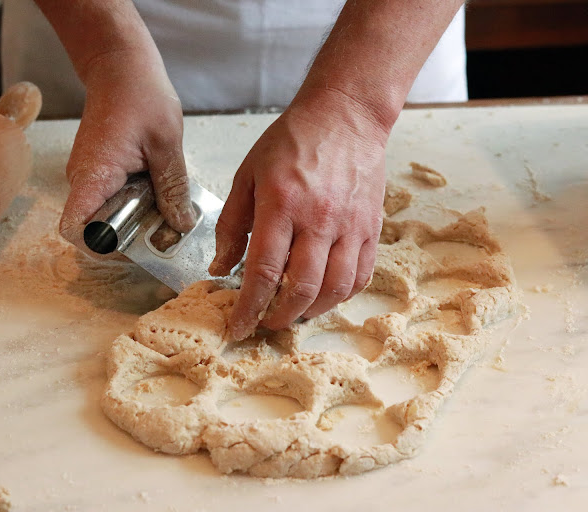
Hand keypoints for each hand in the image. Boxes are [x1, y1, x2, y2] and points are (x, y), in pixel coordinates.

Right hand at [59, 49, 194, 244]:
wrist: (120, 66)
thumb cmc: (140, 94)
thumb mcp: (167, 144)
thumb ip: (173, 188)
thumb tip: (181, 224)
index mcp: (94, 175)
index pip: (76, 229)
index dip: (100, 246)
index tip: (134, 244)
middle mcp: (85, 180)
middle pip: (97, 227)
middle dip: (130, 236)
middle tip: (165, 231)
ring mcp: (91, 177)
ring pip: (108, 215)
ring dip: (136, 220)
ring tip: (166, 211)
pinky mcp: (102, 172)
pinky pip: (115, 199)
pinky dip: (137, 204)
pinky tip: (160, 195)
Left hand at [210, 91, 387, 339]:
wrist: (346, 116)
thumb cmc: (292, 141)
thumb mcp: (248, 174)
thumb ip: (232, 224)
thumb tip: (221, 267)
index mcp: (282, 205)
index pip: (264, 270)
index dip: (250, 306)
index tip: (240, 326)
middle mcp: (319, 219)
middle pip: (302, 287)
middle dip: (281, 316)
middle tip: (267, 321)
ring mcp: (350, 225)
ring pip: (336, 288)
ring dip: (312, 311)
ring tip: (295, 312)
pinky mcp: (372, 227)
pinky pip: (362, 274)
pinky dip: (342, 294)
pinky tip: (326, 294)